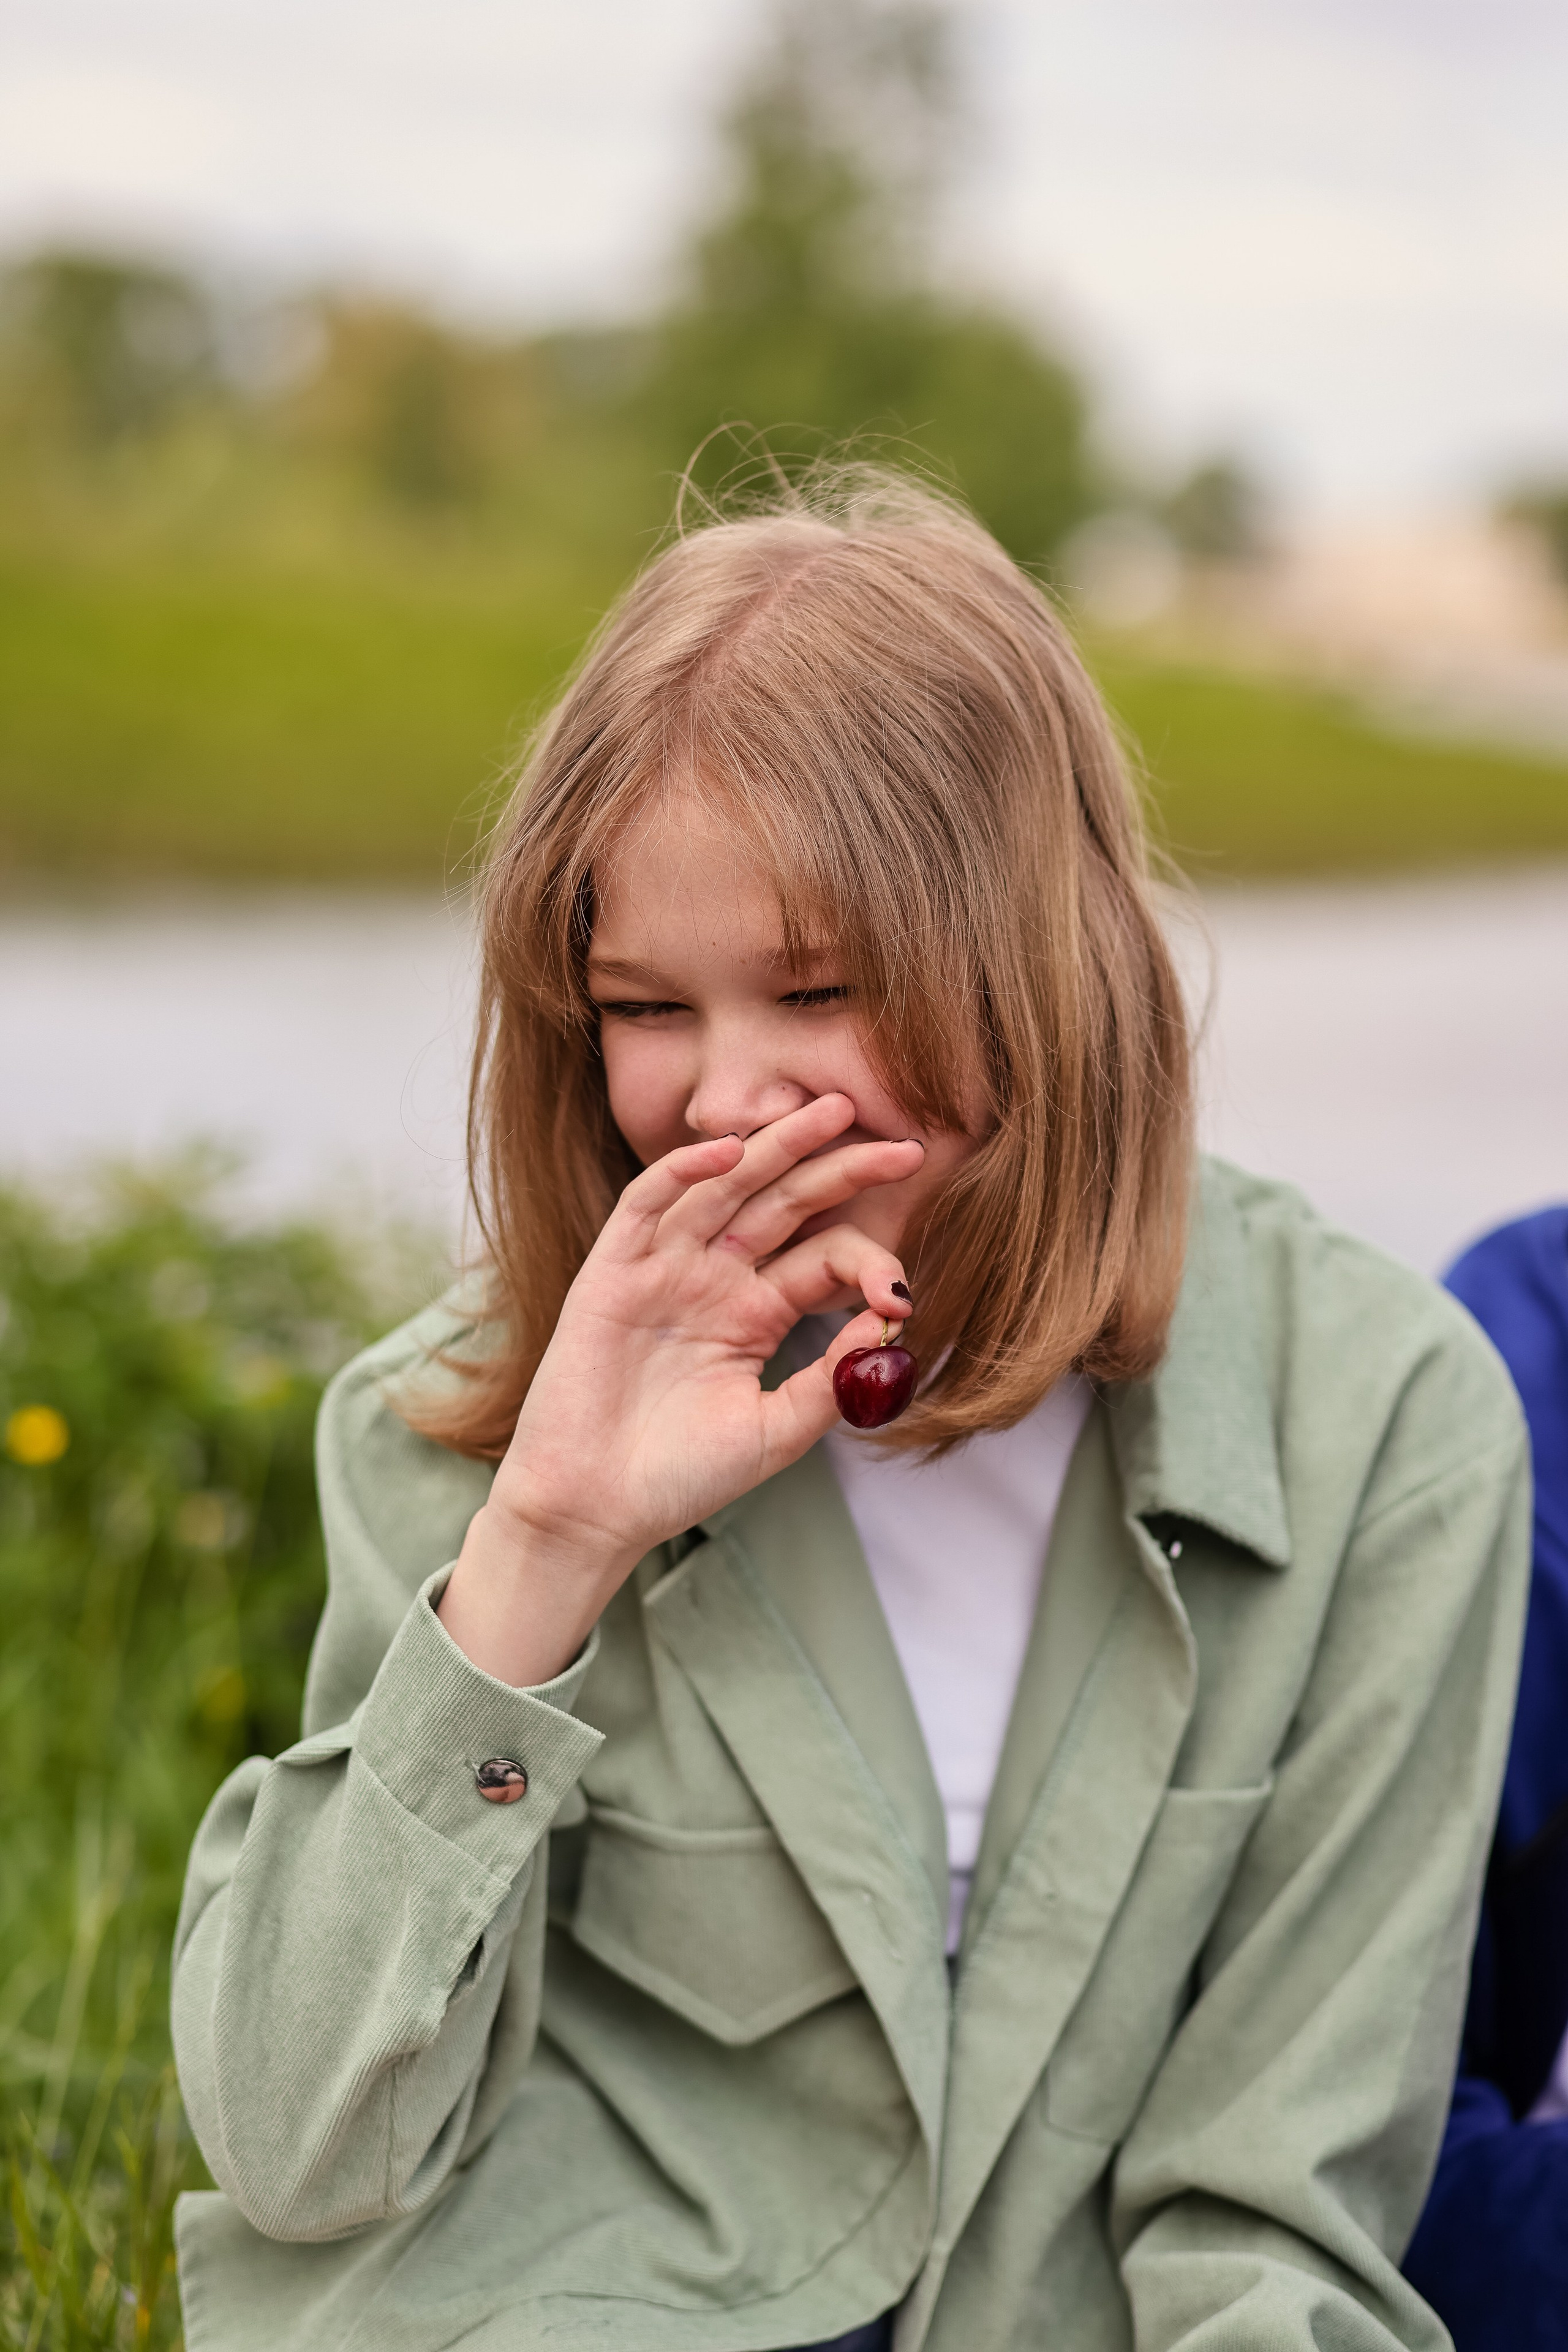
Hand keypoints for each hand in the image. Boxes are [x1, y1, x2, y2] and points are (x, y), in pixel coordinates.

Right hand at [438, 1094, 920, 1682]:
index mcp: (755, 1312)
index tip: (902, 1293)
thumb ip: (830, 1378)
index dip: (868, 1260)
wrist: (593, 1510)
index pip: (823, 1258)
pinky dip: (683, 1172)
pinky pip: (647, 1203)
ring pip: (725, 1186)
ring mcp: (663, 1269)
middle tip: (904, 1148)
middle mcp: (714, 1278)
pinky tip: (729, 1151)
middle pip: (786, 1204)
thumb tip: (892, 1323)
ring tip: (830, 1111)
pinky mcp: (612, 1272)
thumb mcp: (776, 1430)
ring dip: (775, 1146)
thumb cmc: (680, 1476)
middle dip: (842, 1170)